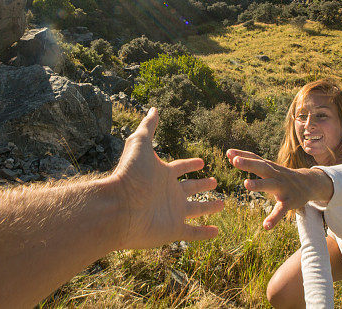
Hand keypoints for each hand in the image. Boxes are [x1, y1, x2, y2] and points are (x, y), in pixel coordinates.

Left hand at [110, 108, 223, 248]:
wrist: (119, 207)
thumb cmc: (129, 174)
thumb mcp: (140, 144)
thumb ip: (148, 127)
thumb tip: (153, 108)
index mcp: (162, 174)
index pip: (180, 167)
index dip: (190, 164)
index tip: (202, 161)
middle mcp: (168, 193)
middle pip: (190, 189)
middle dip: (202, 185)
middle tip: (214, 181)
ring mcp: (172, 212)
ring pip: (196, 210)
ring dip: (209, 208)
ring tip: (222, 204)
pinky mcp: (173, 230)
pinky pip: (193, 233)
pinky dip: (205, 233)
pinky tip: (216, 232)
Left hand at [226, 149, 332, 229]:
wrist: (309, 183)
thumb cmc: (281, 175)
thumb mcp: (268, 167)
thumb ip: (250, 161)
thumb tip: (229, 155)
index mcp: (269, 167)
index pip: (255, 158)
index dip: (242, 155)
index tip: (228, 152)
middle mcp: (275, 175)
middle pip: (261, 167)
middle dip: (249, 164)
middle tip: (235, 161)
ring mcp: (283, 187)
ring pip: (270, 184)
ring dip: (259, 184)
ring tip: (246, 184)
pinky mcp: (289, 202)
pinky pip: (281, 210)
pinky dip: (274, 218)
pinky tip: (266, 226)